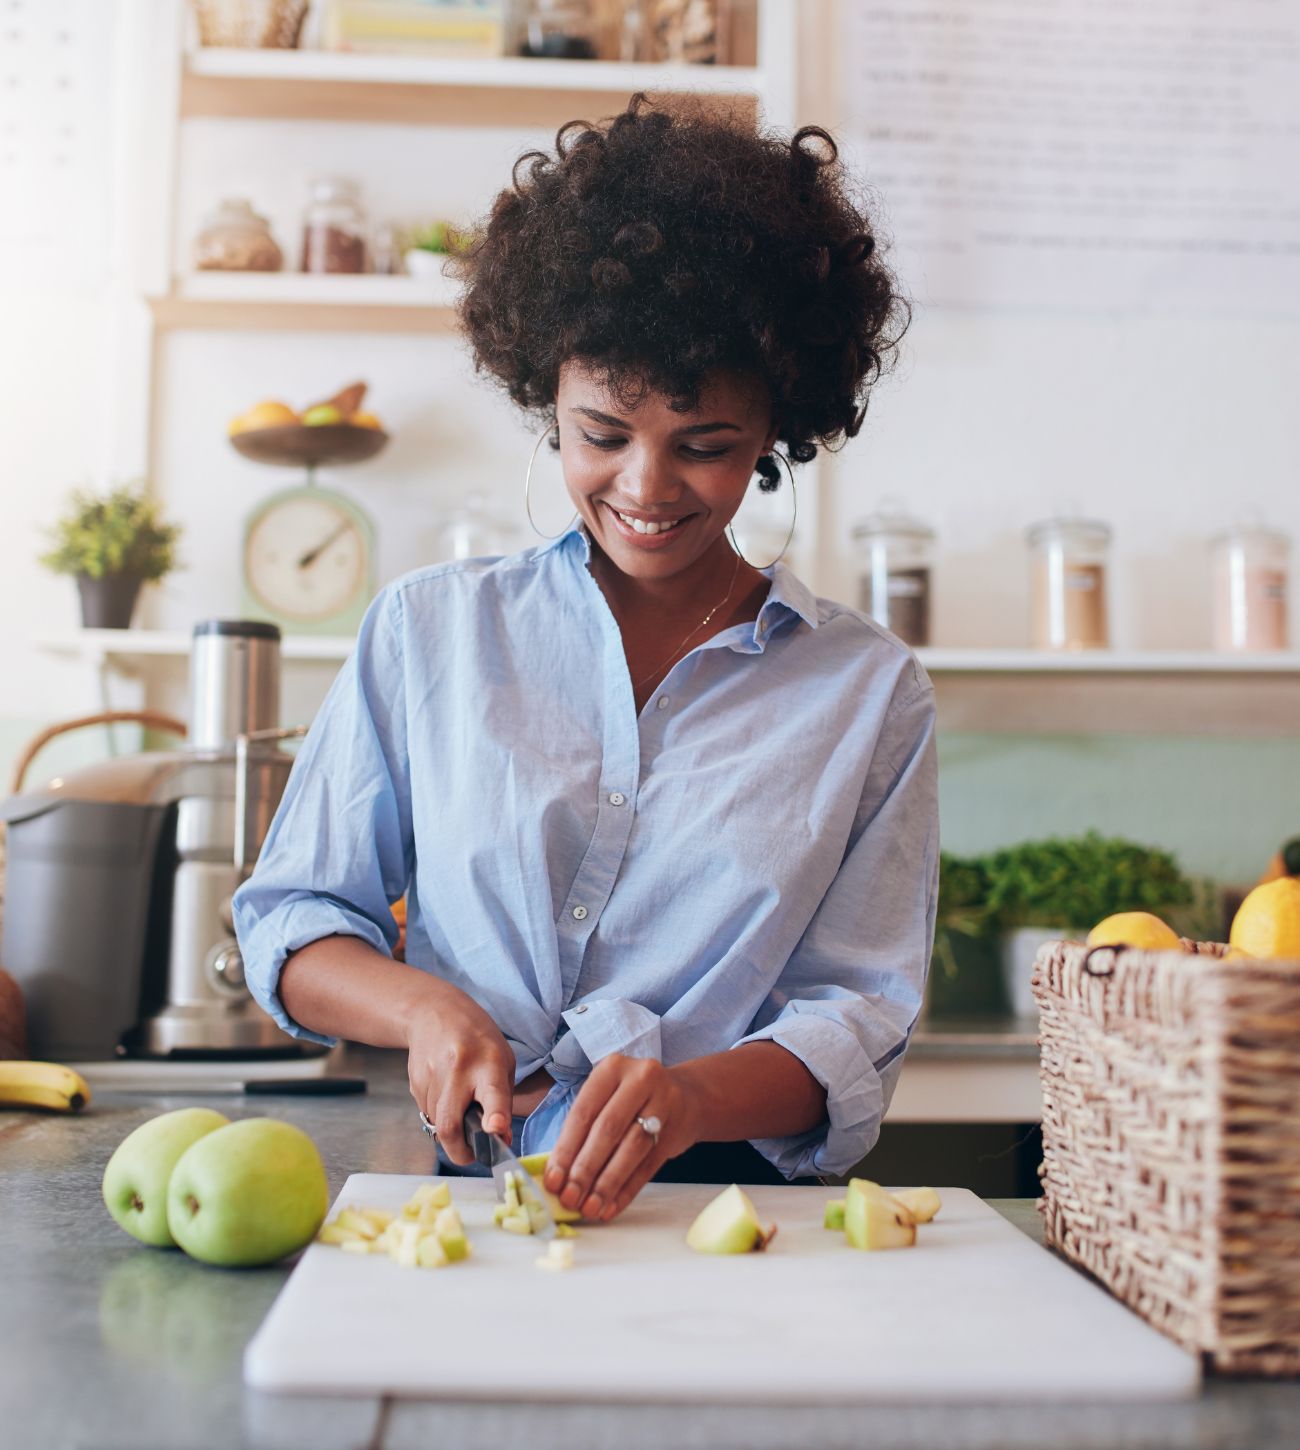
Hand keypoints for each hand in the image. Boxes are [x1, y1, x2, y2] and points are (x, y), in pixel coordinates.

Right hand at [405, 980, 514, 1166]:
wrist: (434, 1012)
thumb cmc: (478, 1040)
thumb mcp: (503, 1061)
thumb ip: (503, 1100)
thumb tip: (500, 1139)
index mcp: (489, 1063)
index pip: (493, 1094)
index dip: (495, 1116)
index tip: (496, 1131)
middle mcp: (459, 1070)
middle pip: (450, 1124)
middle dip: (458, 1151)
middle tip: (469, 1155)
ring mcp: (433, 1076)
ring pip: (436, 1123)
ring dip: (449, 1128)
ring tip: (460, 1107)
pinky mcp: (415, 1082)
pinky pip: (426, 1113)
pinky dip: (438, 1114)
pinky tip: (445, 1093)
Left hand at [543, 1055, 698, 1221]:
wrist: (688, 1096)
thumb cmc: (633, 1099)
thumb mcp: (608, 1096)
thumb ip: (584, 1128)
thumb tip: (557, 1174)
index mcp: (612, 1068)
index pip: (584, 1112)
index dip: (566, 1149)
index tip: (553, 1180)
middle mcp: (640, 1079)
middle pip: (607, 1130)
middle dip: (585, 1169)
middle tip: (569, 1198)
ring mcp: (663, 1102)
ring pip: (630, 1149)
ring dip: (606, 1184)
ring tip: (590, 1208)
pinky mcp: (677, 1129)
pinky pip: (649, 1166)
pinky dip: (627, 1190)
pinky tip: (611, 1207)